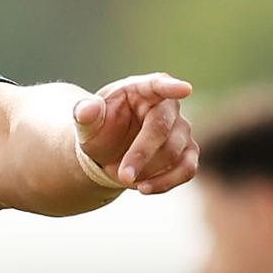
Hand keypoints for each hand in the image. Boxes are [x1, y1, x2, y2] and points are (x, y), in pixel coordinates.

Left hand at [72, 72, 197, 193]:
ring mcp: (181, 129)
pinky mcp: (188, 152)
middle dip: (141, 154)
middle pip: (161, 129)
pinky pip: (187, 169)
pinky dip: (166, 182)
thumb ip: (85, 114)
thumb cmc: (100, 128)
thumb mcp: (87, 121)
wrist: (108, 151)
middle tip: (122, 176)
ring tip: (124, 179)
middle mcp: (167, 106)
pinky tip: (144, 188)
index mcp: (141, 89)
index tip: (185, 89)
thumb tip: (85, 110)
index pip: (157, 84)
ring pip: (174, 152)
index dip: (171, 87)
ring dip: (149, 171)